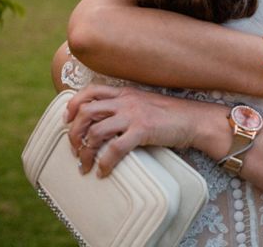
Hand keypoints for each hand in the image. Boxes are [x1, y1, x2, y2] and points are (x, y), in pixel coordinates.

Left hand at [66, 84, 204, 176]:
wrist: (195, 119)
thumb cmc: (171, 116)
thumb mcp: (144, 104)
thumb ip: (126, 108)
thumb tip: (106, 124)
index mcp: (125, 92)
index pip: (90, 91)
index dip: (73, 105)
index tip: (67, 121)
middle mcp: (126, 100)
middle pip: (86, 111)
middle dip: (74, 132)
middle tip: (74, 149)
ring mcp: (134, 115)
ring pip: (96, 130)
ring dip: (85, 151)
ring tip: (85, 165)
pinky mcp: (143, 130)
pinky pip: (115, 148)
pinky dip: (105, 162)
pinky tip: (104, 171)